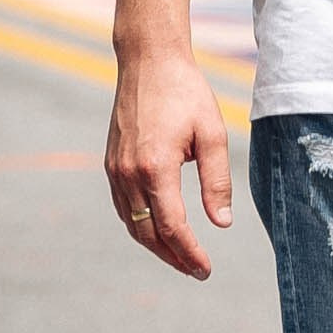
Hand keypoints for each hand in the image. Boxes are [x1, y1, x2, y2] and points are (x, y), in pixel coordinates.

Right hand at [107, 44, 232, 278]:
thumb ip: (217, 181)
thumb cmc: (186, 93)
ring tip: (181, 257)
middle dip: (173, 257)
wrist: (148, 61)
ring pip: (132, 223)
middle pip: (147, 233)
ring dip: (156, 245)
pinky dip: (140, 225)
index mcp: (156, 167)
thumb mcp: (213, 134)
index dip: (190, 253)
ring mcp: (115, 169)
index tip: (206, 269)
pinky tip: (159, 229)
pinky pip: (124, 207)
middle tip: (197, 271)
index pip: (172, 226)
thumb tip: (221, 223)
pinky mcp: (111, 163)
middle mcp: (129, 173)